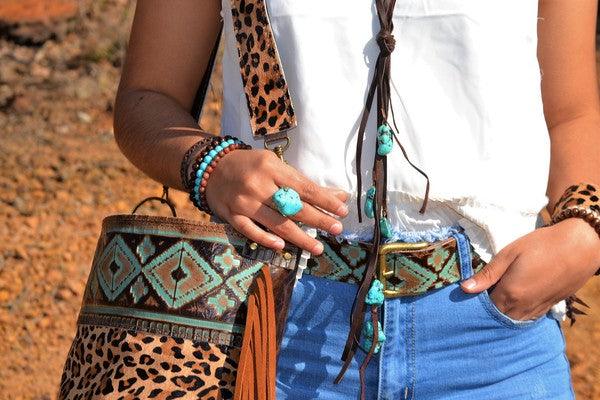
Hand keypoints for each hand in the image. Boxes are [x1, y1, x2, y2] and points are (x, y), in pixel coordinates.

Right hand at [205, 148, 349, 254]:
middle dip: (318, 219)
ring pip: (276, 223)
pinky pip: (251, 231)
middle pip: (293, 207)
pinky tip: (282, 246)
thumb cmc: (250, 165)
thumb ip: (302, 182)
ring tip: (318, 247)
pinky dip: (266, 239)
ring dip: (300, 237)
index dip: (325, 200)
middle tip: (337, 229)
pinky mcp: (231, 215)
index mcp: (271, 168)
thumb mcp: (275, 165)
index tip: (342, 210)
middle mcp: (258, 185)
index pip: (304, 187)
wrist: (210, 167)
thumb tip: (337, 195)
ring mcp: (243, 202)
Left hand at [460, 218, 599, 319]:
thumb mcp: (509, 254)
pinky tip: (514, 301)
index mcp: (510, 293)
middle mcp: (523, 307)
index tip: (470, 292)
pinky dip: (517, 314)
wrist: (580, 246)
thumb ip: (488, 274)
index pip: (484, 307)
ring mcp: (538, 309)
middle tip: (482, 294)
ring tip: (497, 297)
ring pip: (513, 320)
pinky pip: (528, 318)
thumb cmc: (541, 245)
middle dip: (487, 310)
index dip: (476, 301)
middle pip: (498, 317)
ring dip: (502, 313)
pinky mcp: (549, 307)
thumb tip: (465, 288)